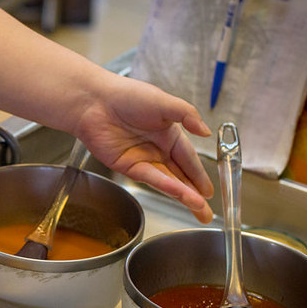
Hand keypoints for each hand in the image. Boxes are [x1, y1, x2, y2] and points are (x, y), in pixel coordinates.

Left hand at [72, 74, 214, 222]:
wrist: (95, 101)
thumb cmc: (128, 95)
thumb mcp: (165, 102)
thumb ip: (187, 115)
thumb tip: (206, 131)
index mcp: (169, 134)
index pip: (189, 159)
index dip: (200, 176)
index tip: (210, 192)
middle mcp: (157, 149)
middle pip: (180, 175)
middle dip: (195, 194)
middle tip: (207, 212)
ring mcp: (143, 159)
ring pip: (168, 181)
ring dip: (183, 195)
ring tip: (199, 208)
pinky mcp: (127, 166)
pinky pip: (151, 178)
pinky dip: (166, 186)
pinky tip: (180, 193)